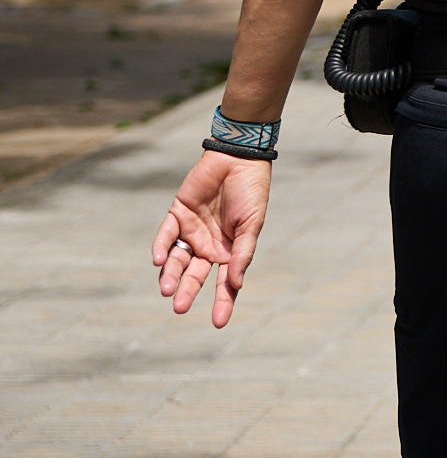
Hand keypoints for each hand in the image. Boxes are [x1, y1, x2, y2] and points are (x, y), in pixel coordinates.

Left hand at [152, 151, 272, 327]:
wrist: (238, 159)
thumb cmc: (251, 192)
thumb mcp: (252, 225)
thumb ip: (242, 253)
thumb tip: (235, 284)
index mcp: (229, 251)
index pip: (223, 283)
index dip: (222, 302)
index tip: (218, 323)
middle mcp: (208, 246)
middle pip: (194, 275)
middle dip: (187, 292)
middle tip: (178, 307)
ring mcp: (191, 231)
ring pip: (176, 260)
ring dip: (170, 275)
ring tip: (166, 289)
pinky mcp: (177, 214)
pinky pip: (166, 235)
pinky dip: (161, 248)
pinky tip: (159, 260)